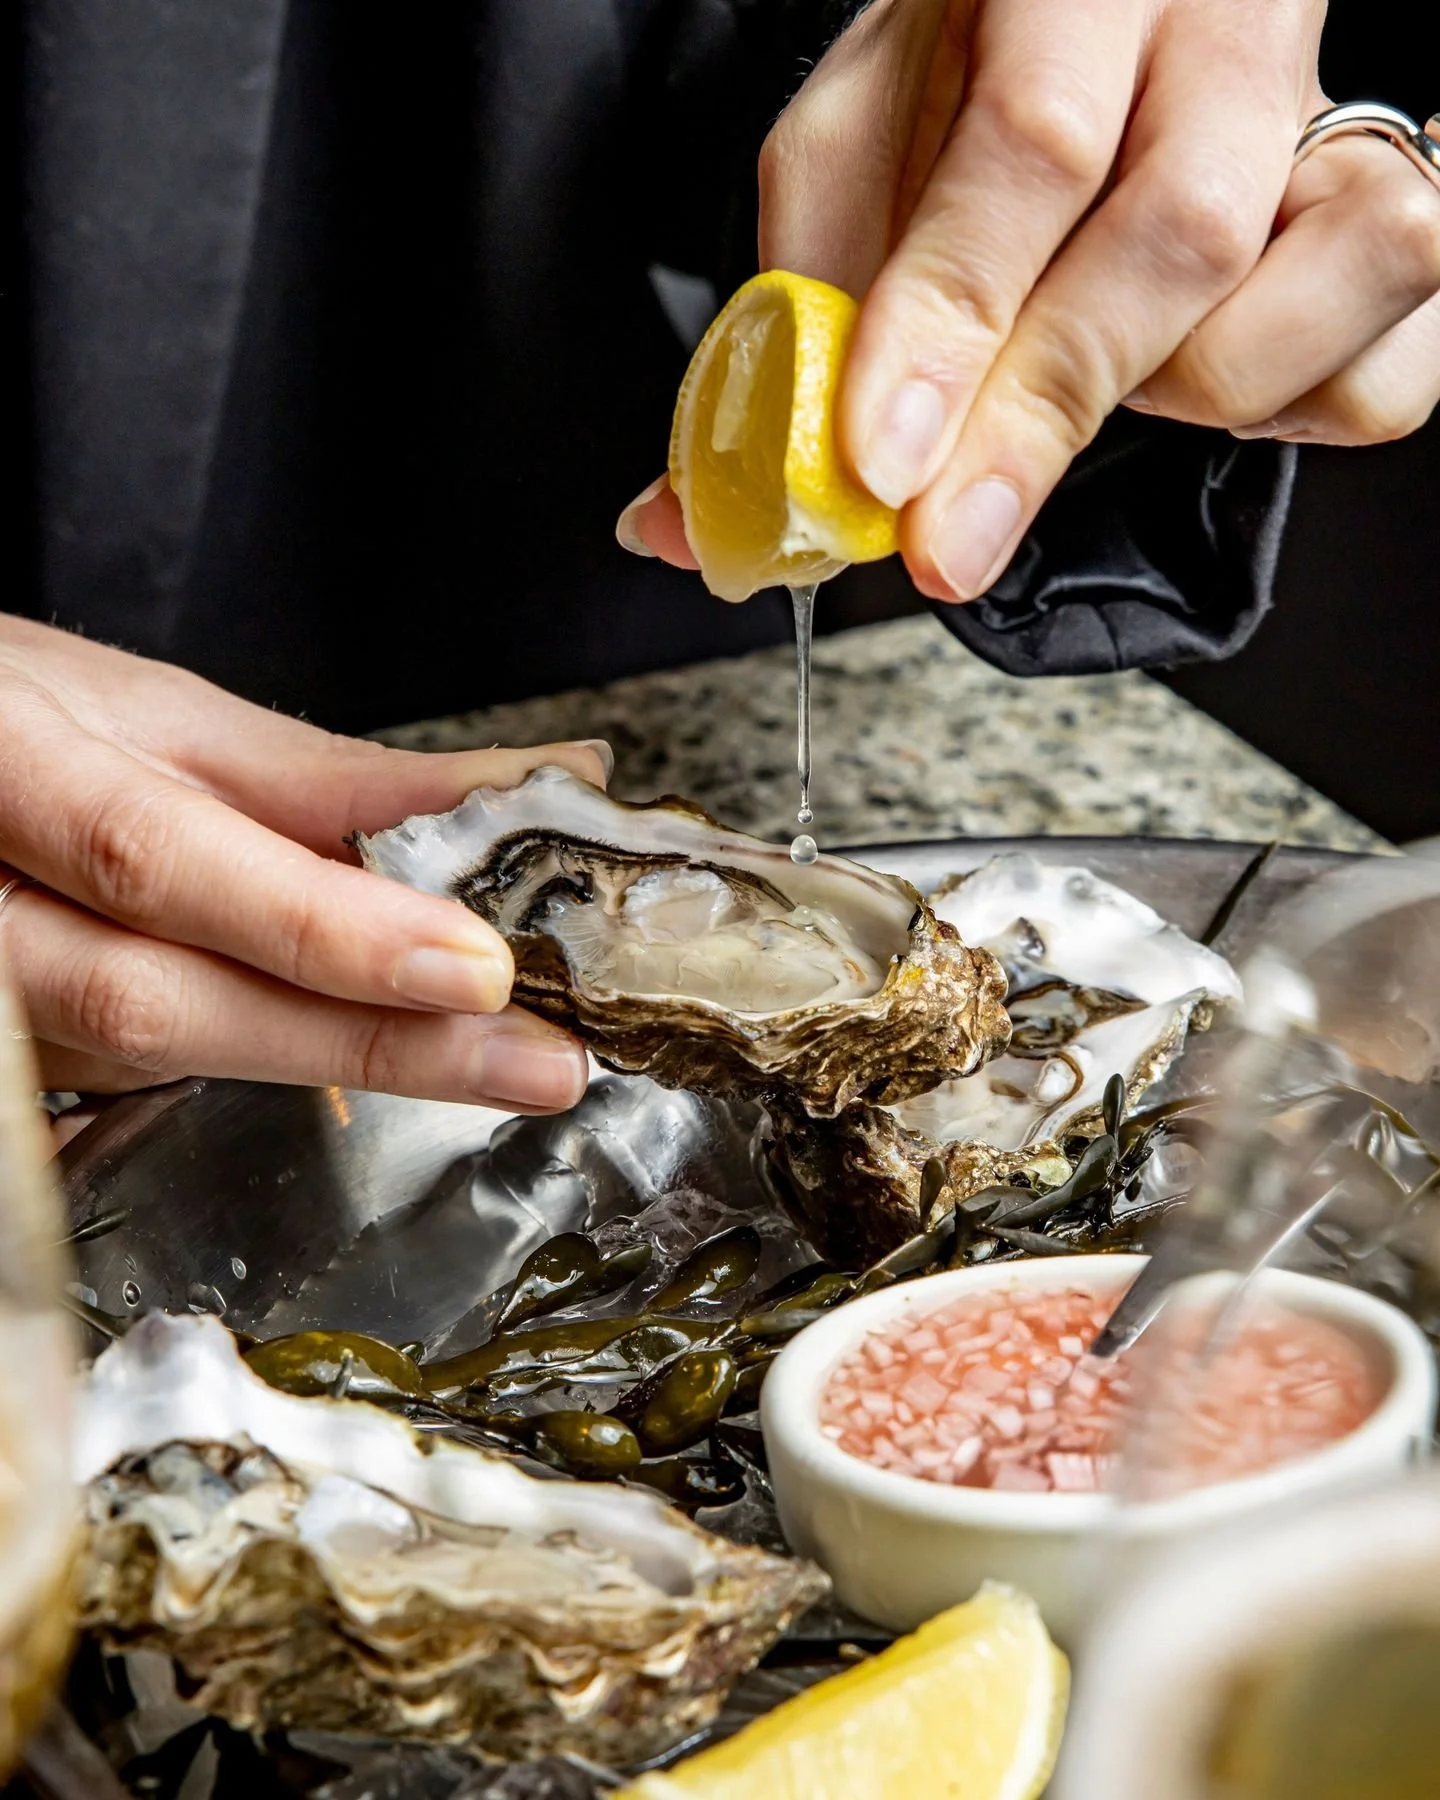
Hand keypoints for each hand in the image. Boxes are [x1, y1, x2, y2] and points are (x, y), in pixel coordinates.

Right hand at [0, 616, 605, 1108]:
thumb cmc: (23, 722)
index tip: (474, 964)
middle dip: (374, 1040)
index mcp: (3, 769)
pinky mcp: (19, 1067)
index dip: (321, 925)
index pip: (160, 862)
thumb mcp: (168, 715)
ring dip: (344, 1062)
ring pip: (167, 1058)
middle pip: (164, 1003)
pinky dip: (276, 1062)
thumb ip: (337, 777)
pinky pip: (155, 1080)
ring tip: (494, 1058)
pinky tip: (369, 1052)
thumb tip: (522, 787)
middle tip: (536, 1060)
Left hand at [619, 0, 1439, 599]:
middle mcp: (1228, 26)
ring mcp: (1338, 125)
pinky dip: (1288, 418)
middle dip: (1040, 414)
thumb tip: (697, 514)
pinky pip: (1386, 382)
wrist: (1112, 16)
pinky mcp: (1397, 224)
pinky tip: (1201, 380)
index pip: (1029, 138)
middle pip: (1176, 236)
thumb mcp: (855, 152)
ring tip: (1092, 371)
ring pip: (1321, 293)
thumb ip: (789, 317)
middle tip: (945, 535)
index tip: (881, 457)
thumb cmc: (982, 73)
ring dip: (1182, 395)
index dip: (951, 315)